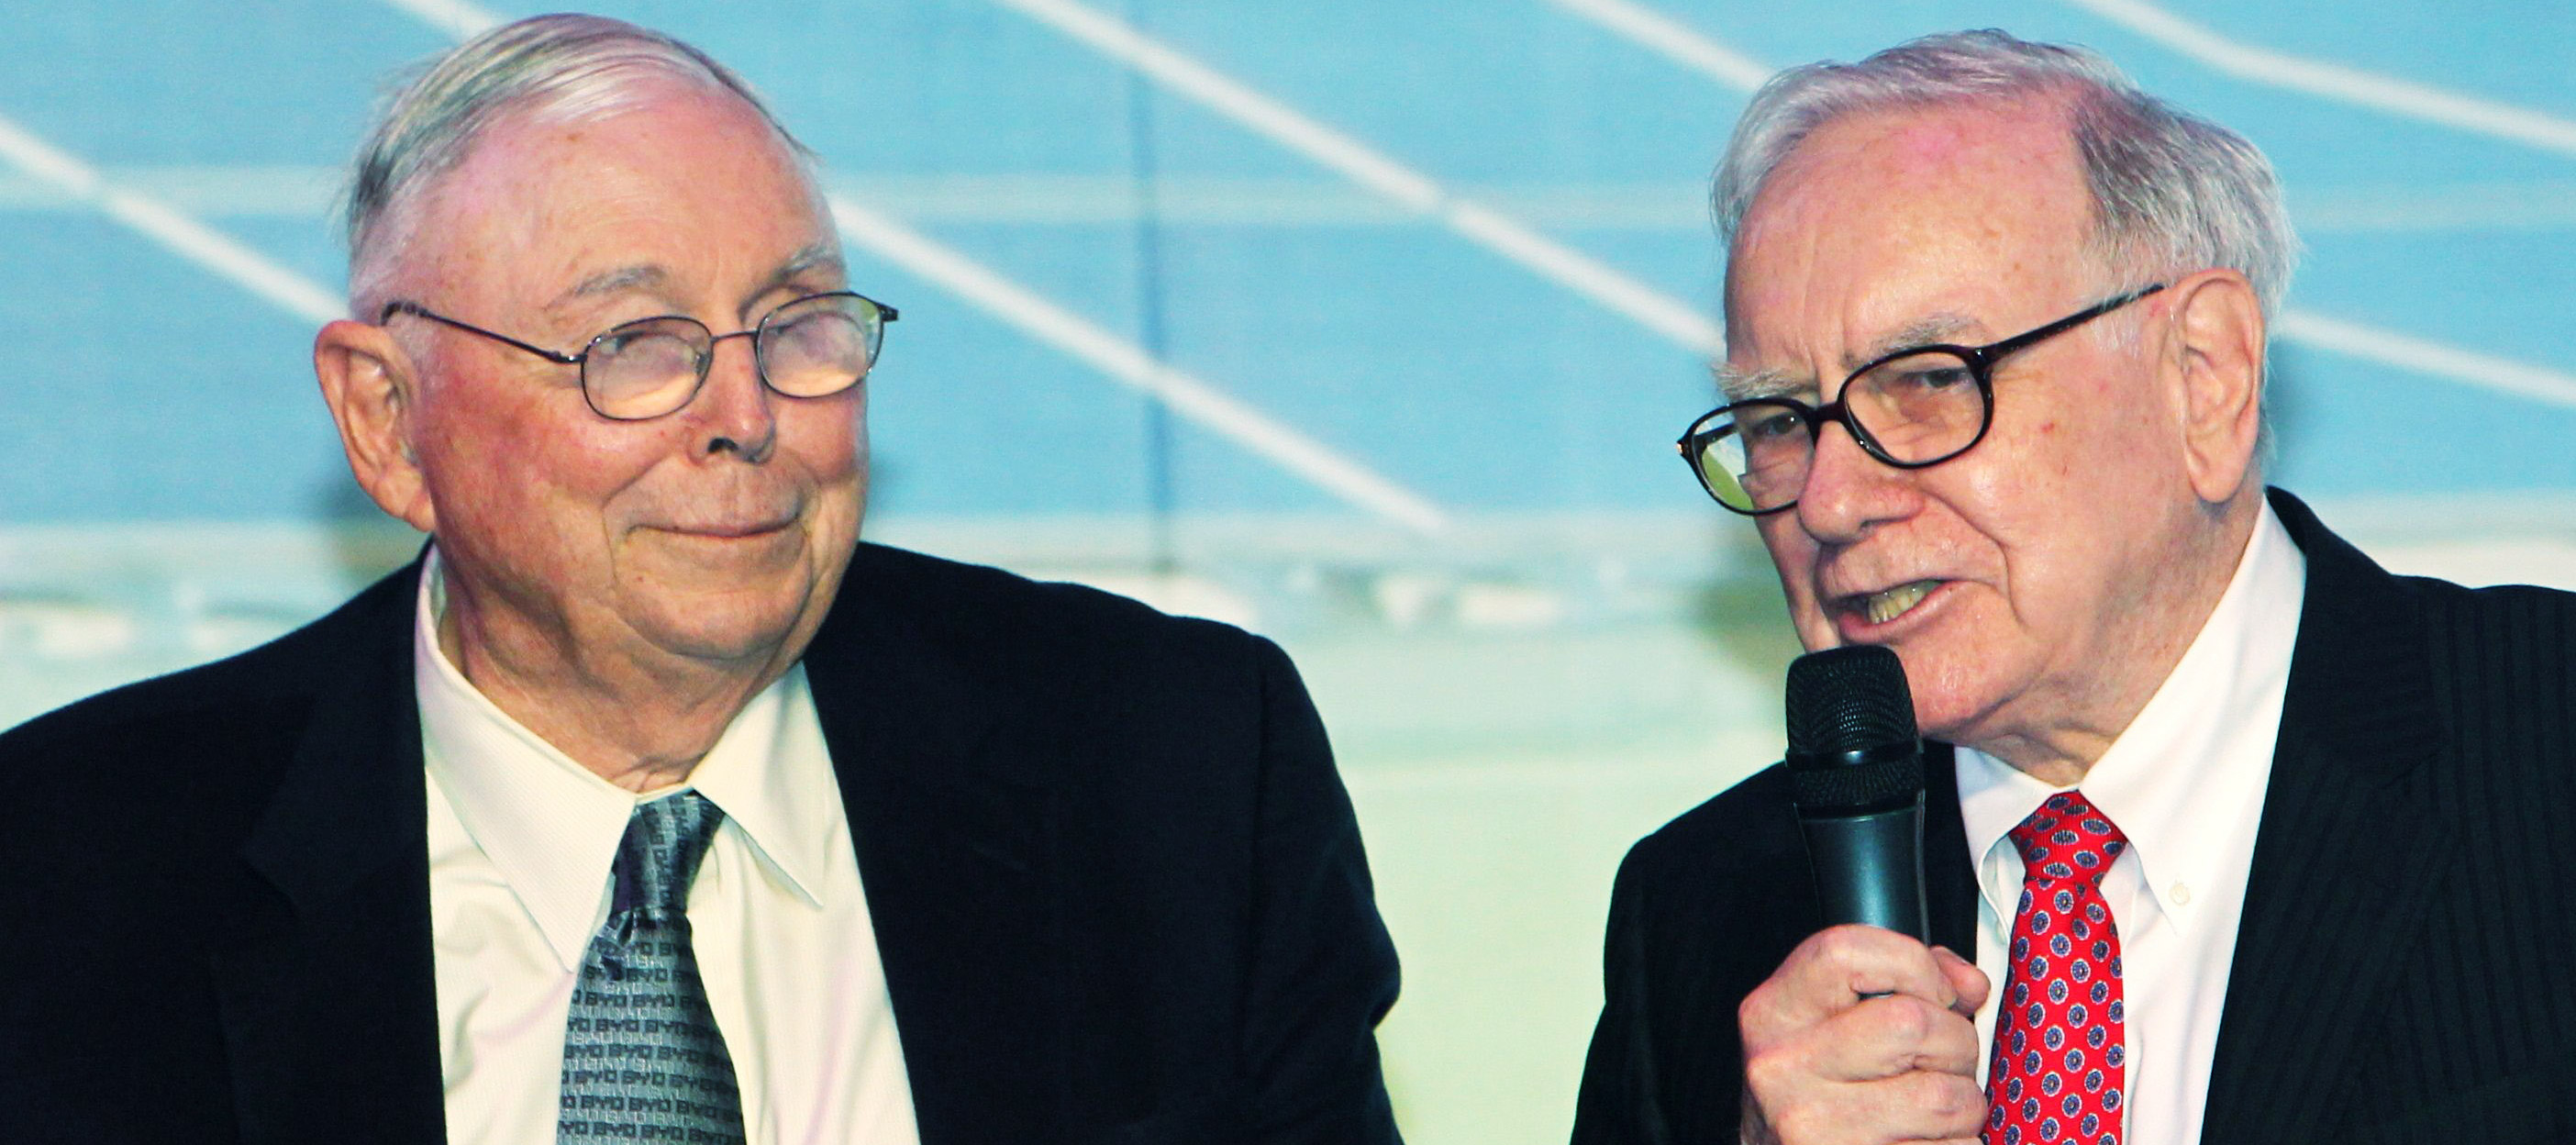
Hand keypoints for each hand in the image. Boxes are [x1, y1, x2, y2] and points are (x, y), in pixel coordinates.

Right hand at [1737, 925, 1989, 1144]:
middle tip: (1942, 1061)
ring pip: (1946, 1096)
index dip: (1913, 963)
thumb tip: (1968, 985)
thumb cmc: (1815, 1094)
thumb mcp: (1830, 1025)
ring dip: (1965, 1104)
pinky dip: (1961, 1144)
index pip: (1845, 951)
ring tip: (1934, 1109)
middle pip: (1912, 1023)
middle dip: (1956, 1042)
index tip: (1934, 991)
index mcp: (1773, 1015)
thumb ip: (1899, 983)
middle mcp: (1783, 1068)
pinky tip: (1926, 1139)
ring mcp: (1815, 1128)